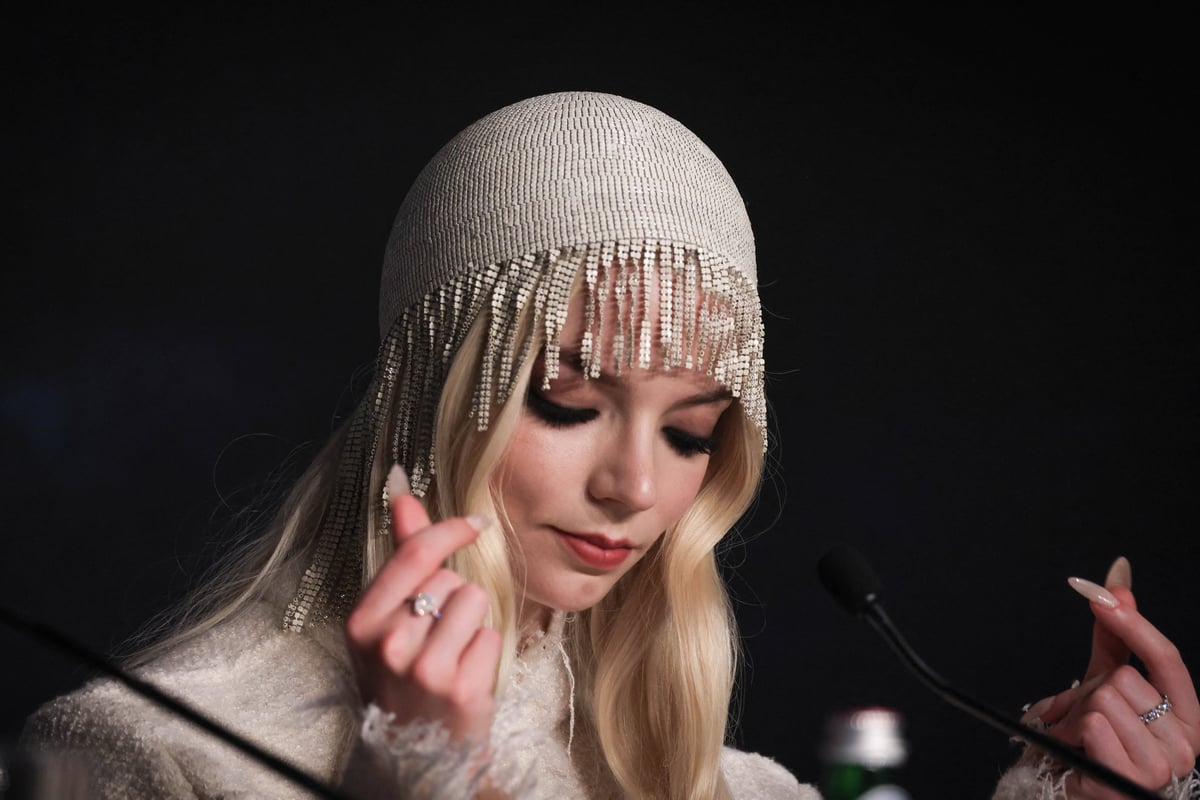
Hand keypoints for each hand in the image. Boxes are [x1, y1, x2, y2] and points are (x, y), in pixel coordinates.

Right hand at [345, 465, 502, 744]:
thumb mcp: (387, 618)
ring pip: (474, 601)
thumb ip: (401, 551)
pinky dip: (484, 651)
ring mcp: (424, 669)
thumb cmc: (402, 677)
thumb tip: (402, 490)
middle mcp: (388, 645)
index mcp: (361, 622)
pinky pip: (490, 635)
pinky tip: (465, 673)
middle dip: (453, 596)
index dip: (451, 531)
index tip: (476, 524)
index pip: (415, 554)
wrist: (416, 753)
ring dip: (471, 622)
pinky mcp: (461, 688)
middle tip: (436, 635)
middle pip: (449, 578)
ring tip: (451, 652)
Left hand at [1033, 561, 1198, 797]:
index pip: (1166, 658)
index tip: (1102, 598)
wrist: (1071, 788)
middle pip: (1122, 679)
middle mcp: (1184, 742)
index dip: (1134, 624)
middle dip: (1088, 692)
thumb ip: (1116, 635)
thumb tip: (1118, 582)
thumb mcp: (1105, 681)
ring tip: (1078, 737)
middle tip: (1084, 717)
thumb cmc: (1096, 740)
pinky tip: (1076, 750)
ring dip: (1075, 715)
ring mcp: (1162, 766)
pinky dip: (1072, 731)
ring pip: (1104, 701)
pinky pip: (1095, 726)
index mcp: (1185, 714)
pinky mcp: (1132, 780)